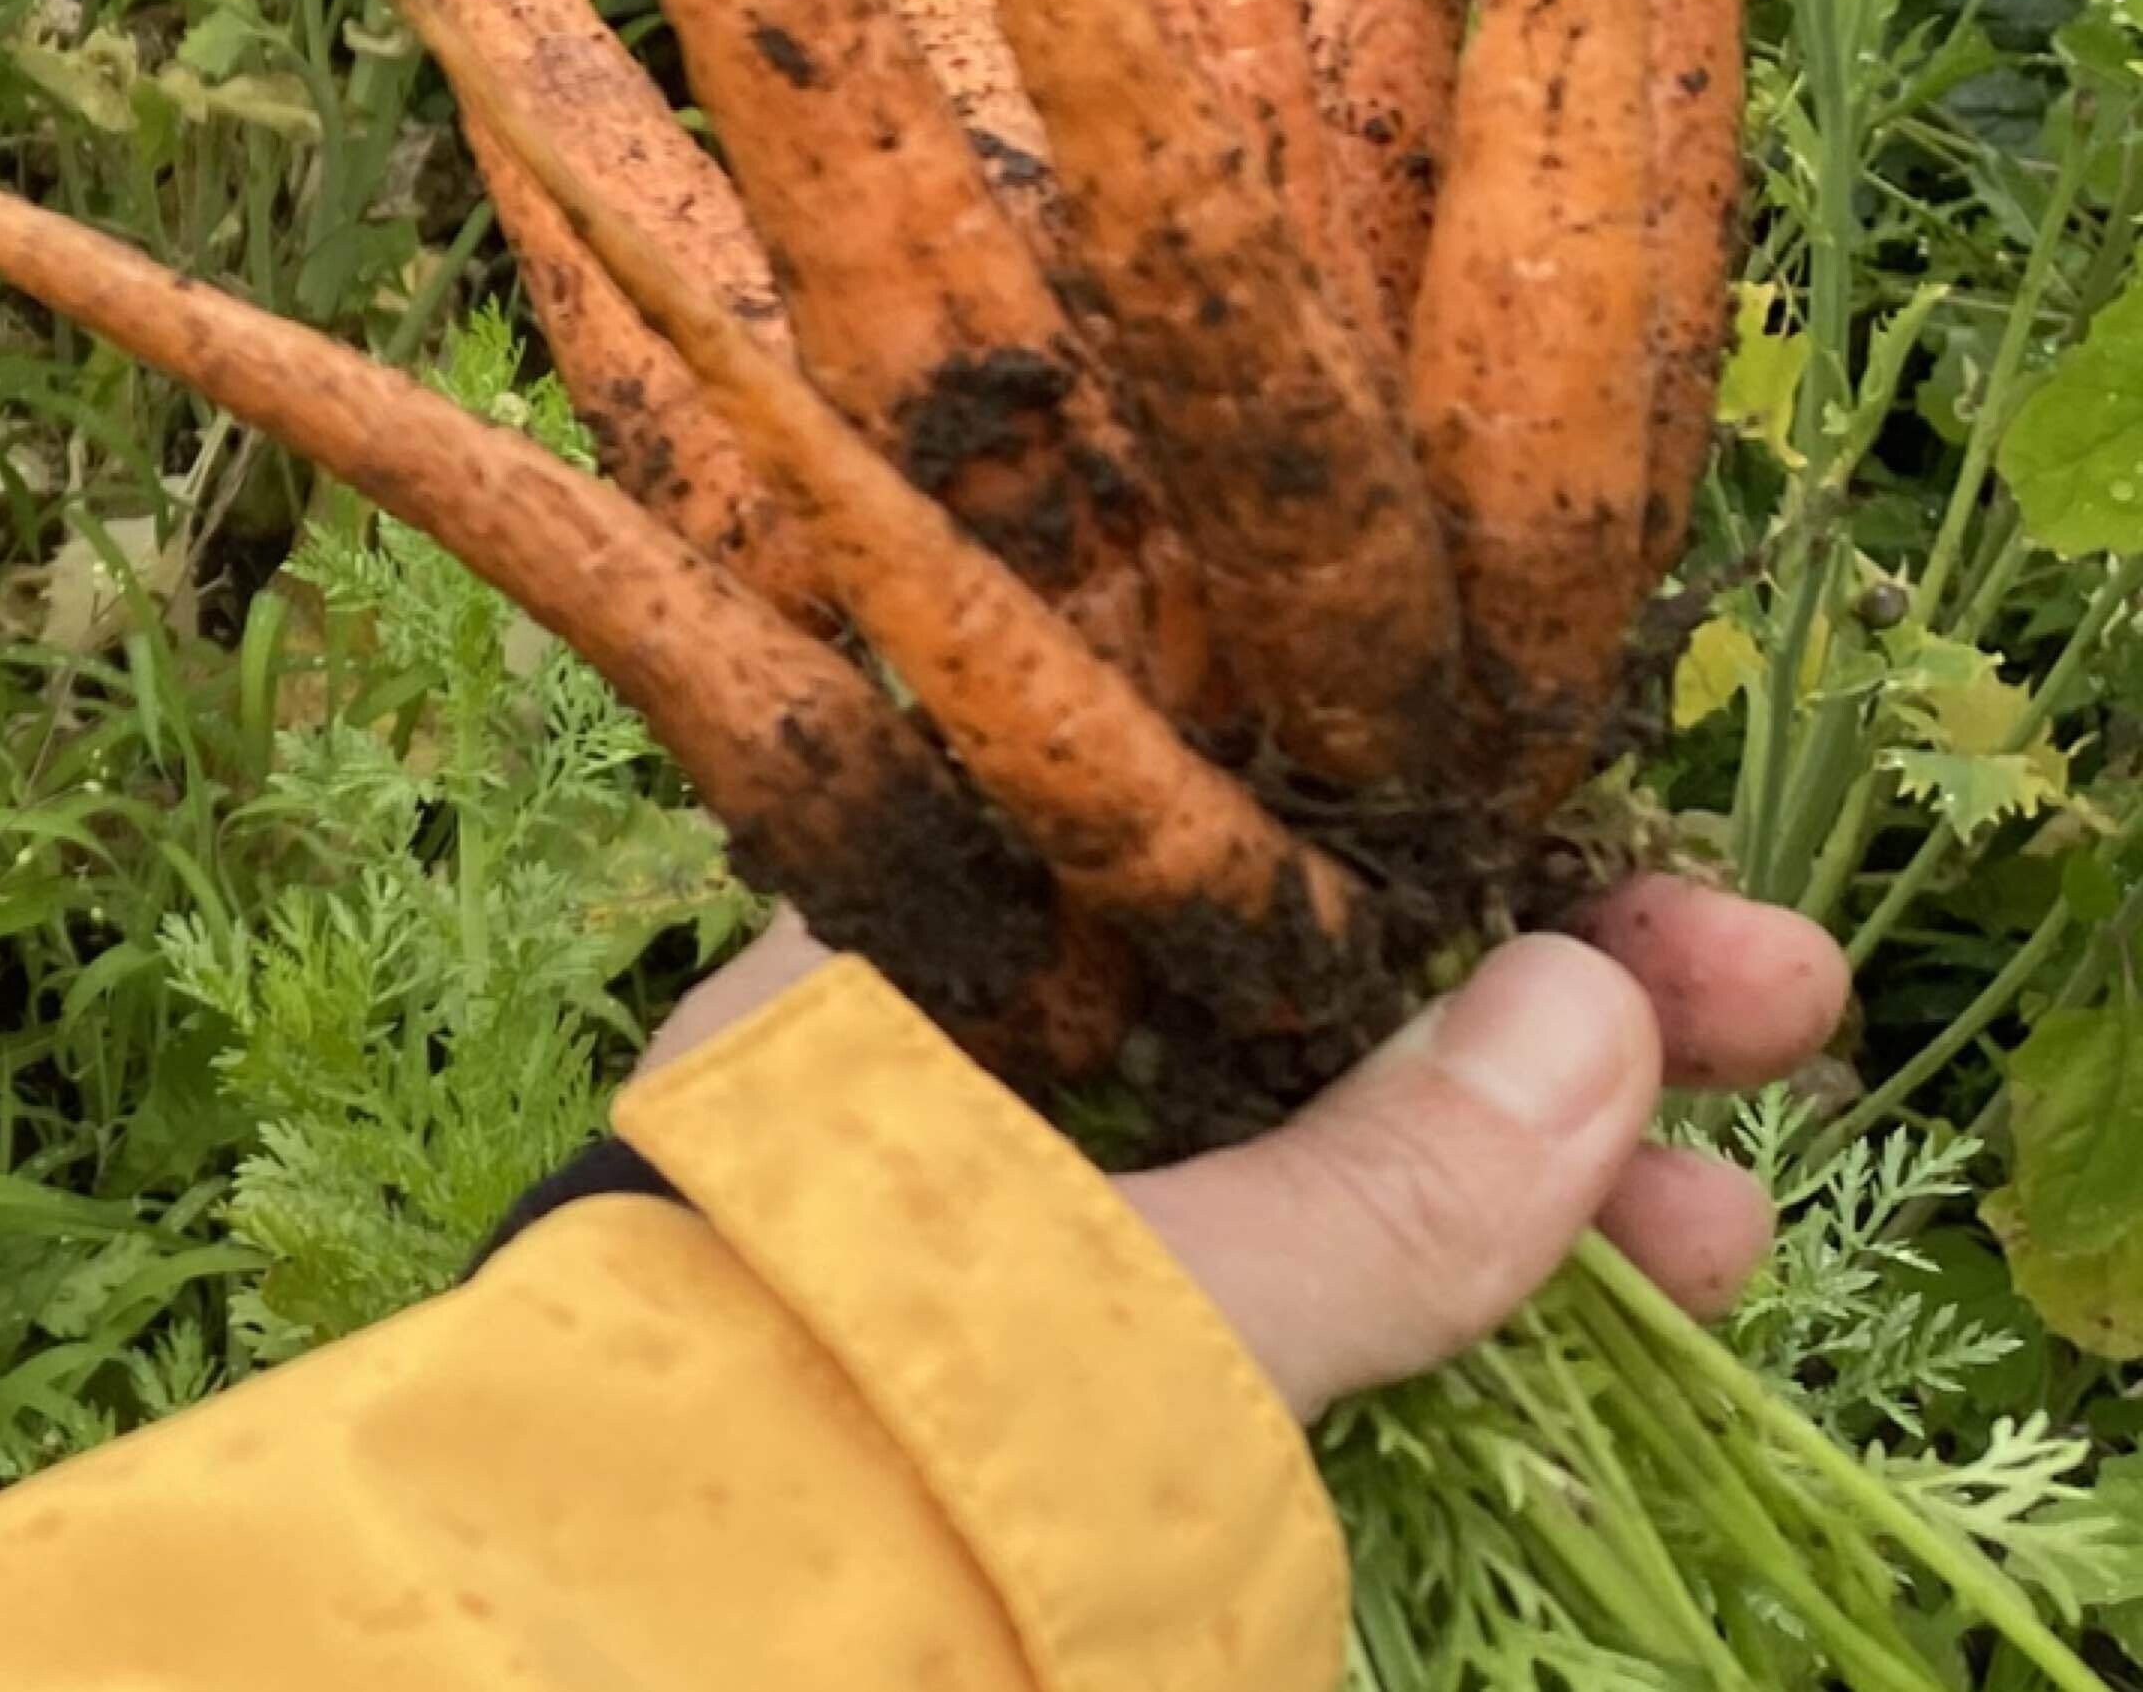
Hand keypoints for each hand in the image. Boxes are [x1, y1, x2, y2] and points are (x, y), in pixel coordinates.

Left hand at [643, 879, 1849, 1419]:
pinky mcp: (1040, 1369)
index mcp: (886, 955)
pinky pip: (1268, 1276)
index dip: (1442, 844)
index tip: (1663, 891)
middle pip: (1279, 977)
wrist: (648, 1681)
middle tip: (1787, 1026)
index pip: (1198, 828)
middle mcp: (921, 1060)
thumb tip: (1587, 1017)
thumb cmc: (844, 1447)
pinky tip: (1595, 1295)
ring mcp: (982, 1221)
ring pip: (1294, 1136)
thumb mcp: (1134, 1314)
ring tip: (1723, 1231)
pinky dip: (1425, 1280)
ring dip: (1517, 1162)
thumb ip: (1363, 1191)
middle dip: (1529, 1005)